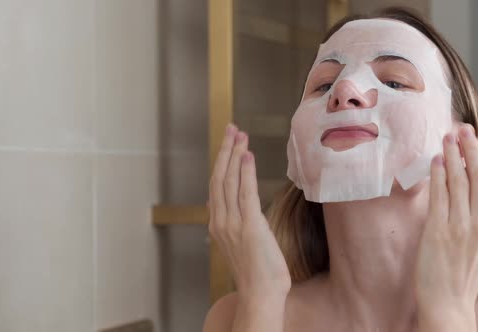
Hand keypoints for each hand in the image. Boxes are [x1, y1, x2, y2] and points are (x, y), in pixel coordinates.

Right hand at [208, 124, 290, 300]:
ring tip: (240, 135)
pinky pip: (244, 193)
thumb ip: (232, 221)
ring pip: (229, 181)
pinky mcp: (249, 226)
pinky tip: (247, 155)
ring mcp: (232, 223)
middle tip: (232, 128)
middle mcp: (221, 220)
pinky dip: (244, 172)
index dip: (223, 161)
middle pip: (220, 177)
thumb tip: (224, 204)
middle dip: (226, 151)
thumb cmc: (257, 271)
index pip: (217, 185)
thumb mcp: (239, 242)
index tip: (230, 142)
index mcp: (218, 223)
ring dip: (234, 155)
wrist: (260, 294)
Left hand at [415, 124, 477, 325]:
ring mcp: (460, 227)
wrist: (448, 302)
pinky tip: (435, 160)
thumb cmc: (461, 275)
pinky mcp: (438, 231)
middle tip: (463, 129)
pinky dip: (439, 174)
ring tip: (447, 137)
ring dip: (454, 155)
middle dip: (472, 149)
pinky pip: (439, 195)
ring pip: (460, 181)